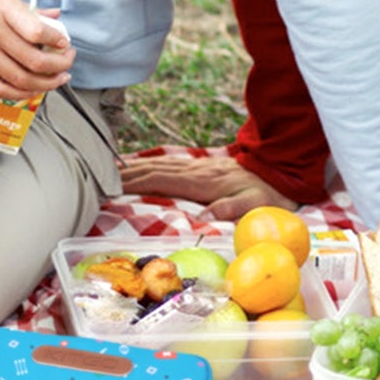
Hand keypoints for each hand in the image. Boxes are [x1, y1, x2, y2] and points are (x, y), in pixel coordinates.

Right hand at [0, 0, 74, 98]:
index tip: (65, 41)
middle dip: (60, 65)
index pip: (37, 31)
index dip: (58, 40)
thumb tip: (52, 17)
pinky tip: (32, 89)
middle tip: (68, 62)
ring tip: (58, 79)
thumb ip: (24, 8)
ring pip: (20, 79)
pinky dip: (20, 92)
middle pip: (34, 60)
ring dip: (46, 83)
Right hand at [118, 154, 297, 220]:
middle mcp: (195, 170)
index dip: (135, 182)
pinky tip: (138, 167)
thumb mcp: (258, 204)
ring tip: (108, 171)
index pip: (161, 180)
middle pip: (152, 169)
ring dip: (133, 167)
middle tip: (96, 177)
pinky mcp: (201, 167)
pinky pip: (167, 165)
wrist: (282, 170)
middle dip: (125, 174)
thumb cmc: (269, 194)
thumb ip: (235, 207)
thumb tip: (210, 214)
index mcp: (202, 181)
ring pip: (158, 164)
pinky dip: (148, 164)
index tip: (111, 185)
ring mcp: (197, 166)